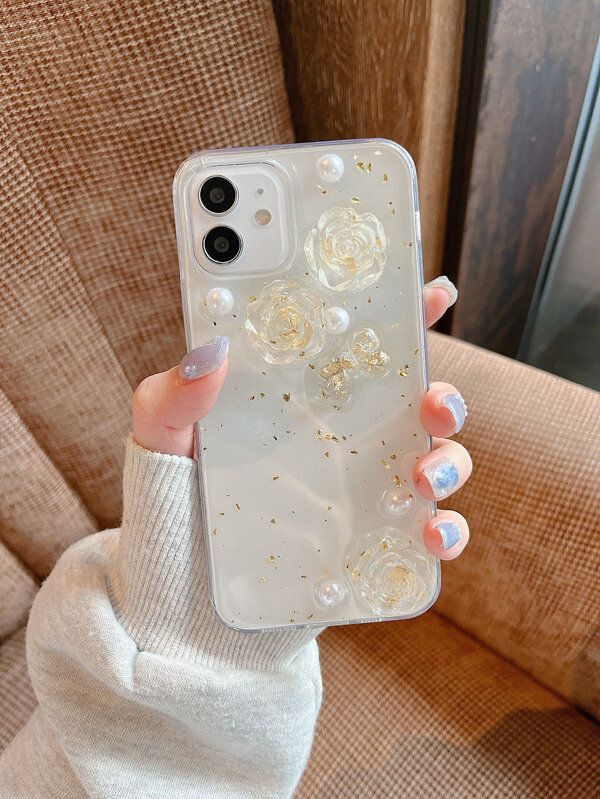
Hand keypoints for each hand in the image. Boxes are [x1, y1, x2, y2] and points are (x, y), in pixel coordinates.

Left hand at [132, 275, 470, 559]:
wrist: (181, 611)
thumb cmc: (173, 516)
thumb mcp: (162, 447)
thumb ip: (173, 399)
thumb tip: (212, 351)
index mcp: (301, 402)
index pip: (358, 348)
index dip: (402, 316)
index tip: (431, 293)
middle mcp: (341, 441)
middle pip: (415, 404)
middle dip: (442, 395)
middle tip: (432, 403)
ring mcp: (361, 494)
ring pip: (436, 463)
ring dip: (450, 463)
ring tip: (425, 480)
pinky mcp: (372, 547)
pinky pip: (427, 534)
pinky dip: (446, 532)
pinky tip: (429, 536)